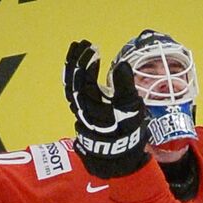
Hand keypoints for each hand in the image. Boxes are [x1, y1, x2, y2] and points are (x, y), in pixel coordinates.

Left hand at [64, 40, 149, 178]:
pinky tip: (77, 69)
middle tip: (83, 44)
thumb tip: (121, 65)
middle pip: (72, 82)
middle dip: (76, 61)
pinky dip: (74, 78)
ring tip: (78, 50)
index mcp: (93, 106)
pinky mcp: (81, 113)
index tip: (95, 50)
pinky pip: (72, 92)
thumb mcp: (131, 110)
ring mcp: (79, 111)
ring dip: (73, 67)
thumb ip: (125, 87)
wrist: (119, 158)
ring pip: (70, 87)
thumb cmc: (127, 133)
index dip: (86, 64)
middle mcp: (81, 109)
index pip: (83, 81)